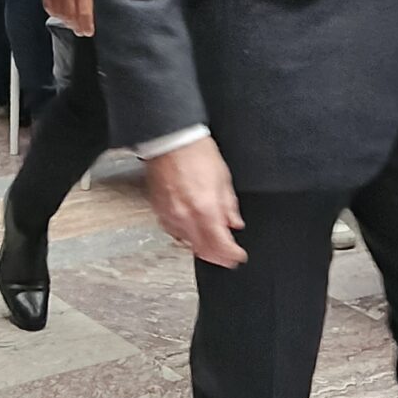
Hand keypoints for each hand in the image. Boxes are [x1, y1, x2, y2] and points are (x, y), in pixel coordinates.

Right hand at [144, 139, 244, 266]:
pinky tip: (193, 231)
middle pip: (203, 250)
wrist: (171, 140)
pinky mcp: (159, 211)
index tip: (238, 256)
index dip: (232, 255)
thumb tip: (234, 223)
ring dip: (202, 247)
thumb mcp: (223, 178)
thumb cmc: (196, 152)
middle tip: (227, 256)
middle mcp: (186, 216)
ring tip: (212, 243)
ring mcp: (170, 215)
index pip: (221, 245)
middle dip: (218, 257)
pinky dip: (186, 235)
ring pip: (188, 243)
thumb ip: (229, 205)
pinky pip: (174, 231)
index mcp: (205, 209)